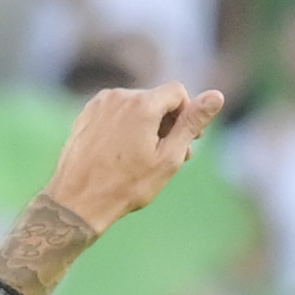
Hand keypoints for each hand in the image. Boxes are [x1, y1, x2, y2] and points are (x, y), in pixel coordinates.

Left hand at [42, 82, 227, 240]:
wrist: (77, 202)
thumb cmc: (126, 185)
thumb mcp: (168, 158)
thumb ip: (192, 124)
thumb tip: (217, 96)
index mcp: (142, 104)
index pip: (178, 92)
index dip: (186, 115)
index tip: (185, 142)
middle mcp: (120, 96)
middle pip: (156, 99)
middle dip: (166, 123)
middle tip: (169, 157)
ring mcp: (100, 104)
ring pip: (135, 106)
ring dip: (146, 126)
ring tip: (145, 158)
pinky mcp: (87, 114)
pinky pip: (115, 113)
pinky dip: (125, 127)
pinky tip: (122, 154)